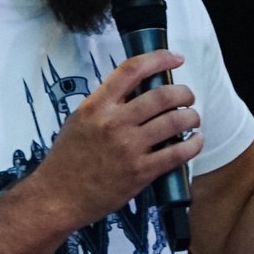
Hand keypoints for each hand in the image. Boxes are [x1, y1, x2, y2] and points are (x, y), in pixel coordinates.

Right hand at [27, 52, 201, 226]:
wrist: (57, 196)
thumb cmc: (67, 161)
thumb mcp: (80, 121)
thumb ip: (106, 106)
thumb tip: (137, 92)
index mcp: (96, 106)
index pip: (131, 70)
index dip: (159, 58)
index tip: (176, 58)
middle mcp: (113, 122)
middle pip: (162, 95)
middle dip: (184, 93)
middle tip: (188, 97)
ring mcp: (128, 147)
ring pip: (175, 121)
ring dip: (192, 117)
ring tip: (193, 118)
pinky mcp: (141, 171)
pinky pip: (178, 153)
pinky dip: (194, 144)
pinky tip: (196, 141)